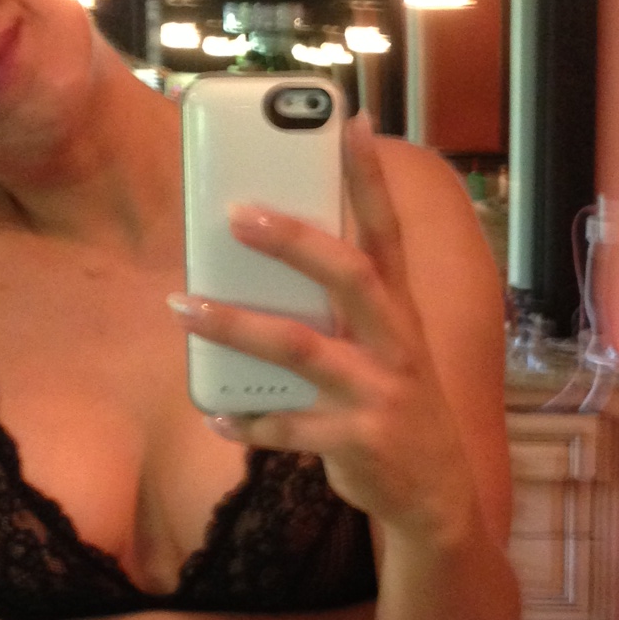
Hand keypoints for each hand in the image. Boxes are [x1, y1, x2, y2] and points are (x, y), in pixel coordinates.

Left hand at [168, 111, 479, 544]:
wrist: (436, 498)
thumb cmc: (394, 406)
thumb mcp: (386, 351)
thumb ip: (344, 310)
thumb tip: (269, 260)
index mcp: (401, 312)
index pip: (388, 231)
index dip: (372, 177)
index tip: (350, 120)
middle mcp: (397, 344)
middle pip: (348, 276)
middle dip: (292, 241)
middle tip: (235, 213)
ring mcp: (379, 393)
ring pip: (301, 349)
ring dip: (235, 326)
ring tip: (182, 306)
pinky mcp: (356, 442)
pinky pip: (286, 426)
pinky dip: (245, 419)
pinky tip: (217, 412)